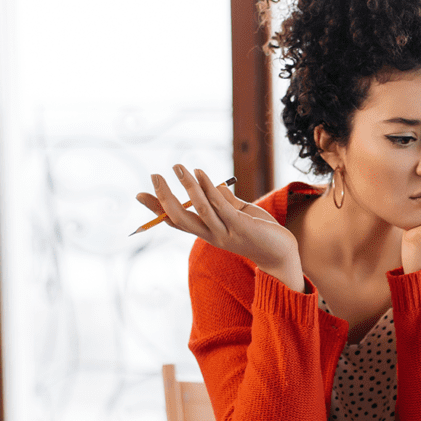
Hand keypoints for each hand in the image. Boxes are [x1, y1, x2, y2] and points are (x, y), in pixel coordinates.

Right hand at [136, 165, 304, 290]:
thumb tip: (212, 185)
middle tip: (155, 175)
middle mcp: (211, 235)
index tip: (139, 194)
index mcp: (207, 233)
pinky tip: (201, 173)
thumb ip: (225, 202)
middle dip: (163, 197)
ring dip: (186, 186)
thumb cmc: (260, 233)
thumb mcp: (238, 215)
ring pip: (198, 209)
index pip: (176, 222)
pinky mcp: (240, 226)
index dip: (157, 209)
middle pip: (178, 218)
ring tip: (178, 167)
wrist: (281, 252)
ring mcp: (224, 232)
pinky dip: (208, 188)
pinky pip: (219, 205)